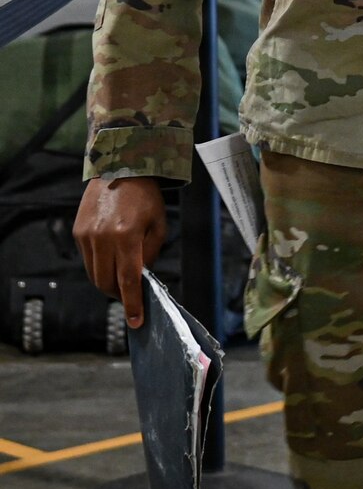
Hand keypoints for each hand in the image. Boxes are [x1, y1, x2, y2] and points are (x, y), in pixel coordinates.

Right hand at [74, 176, 168, 327]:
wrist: (121, 167)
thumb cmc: (146, 196)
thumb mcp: (158, 225)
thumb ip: (150, 254)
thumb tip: (141, 278)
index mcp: (126, 237)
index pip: (128, 280)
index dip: (132, 303)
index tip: (136, 321)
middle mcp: (103, 239)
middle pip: (106, 283)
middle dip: (119, 295)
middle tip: (131, 297)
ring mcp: (86, 236)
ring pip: (94, 274)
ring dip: (108, 282)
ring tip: (122, 278)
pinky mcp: (78, 232)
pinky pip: (88, 259)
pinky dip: (100, 265)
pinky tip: (112, 257)